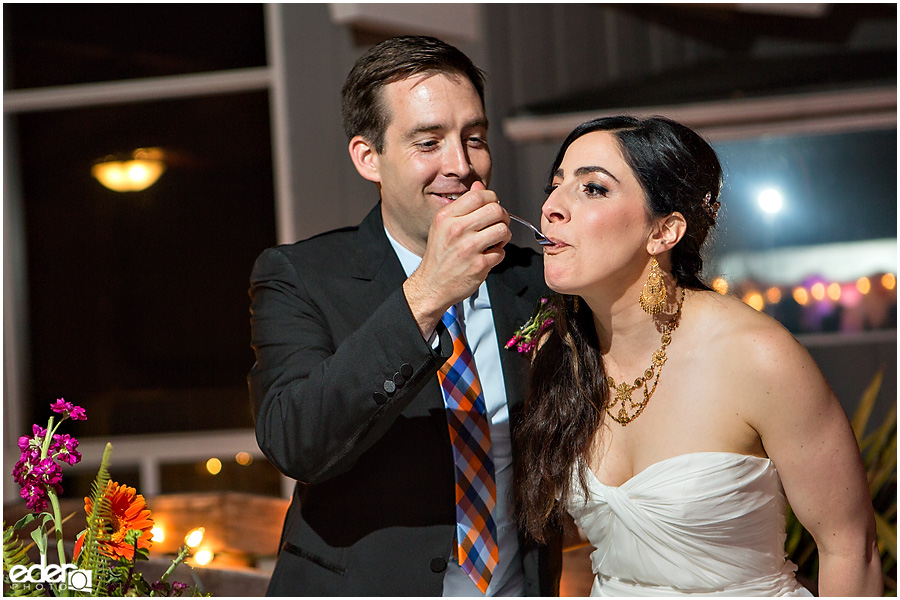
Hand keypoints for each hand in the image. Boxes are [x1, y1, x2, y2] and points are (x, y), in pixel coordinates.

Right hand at [404, 180, 509, 336]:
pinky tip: (487, 256)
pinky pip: (501, 252)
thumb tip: (479, 185)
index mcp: (447, 217)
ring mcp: (469, 248)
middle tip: (497, 224)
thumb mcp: (443, 225)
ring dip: (503, 235)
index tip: (492, 207)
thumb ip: (463, 205)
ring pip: (503, 230)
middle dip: (502, 217)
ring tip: (494, 240)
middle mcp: (457, 230)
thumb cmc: (439, 255)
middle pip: (496, 210)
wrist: (432, 285)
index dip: (492, 199)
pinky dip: (498, 254)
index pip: (479, 195)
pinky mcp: (479, 265)